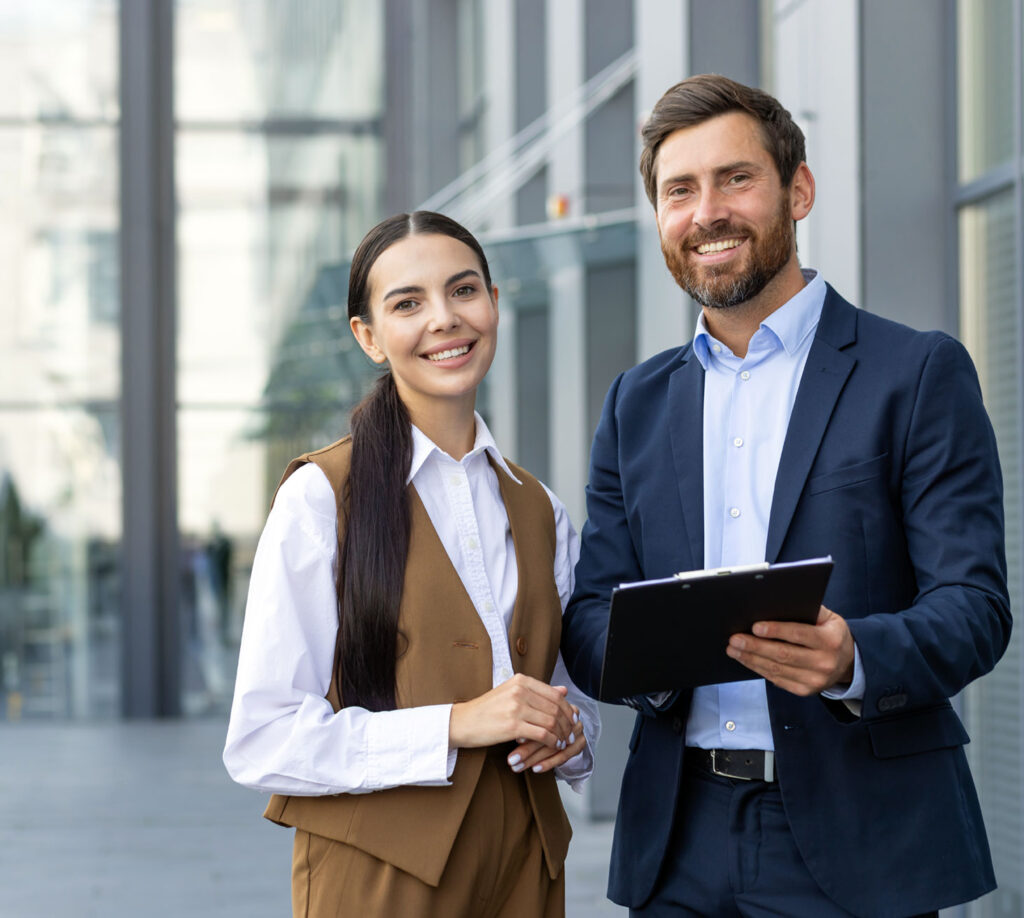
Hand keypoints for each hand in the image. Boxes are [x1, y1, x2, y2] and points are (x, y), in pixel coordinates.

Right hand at [449, 674, 576, 749]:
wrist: (462, 722)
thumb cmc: (487, 709)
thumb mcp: (512, 694)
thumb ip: (538, 692)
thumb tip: (564, 690)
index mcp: (520, 680)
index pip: (554, 694)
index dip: (567, 708)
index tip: (572, 719)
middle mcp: (519, 690)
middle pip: (555, 707)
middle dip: (567, 723)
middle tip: (571, 733)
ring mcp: (516, 707)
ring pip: (551, 721)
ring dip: (561, 734)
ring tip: (564, 742)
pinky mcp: (512, 726)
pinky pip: (542, 734)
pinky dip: (552, 741)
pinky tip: (554, 746)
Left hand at [506, 705, 585, 774]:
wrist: (561, 733)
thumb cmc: (540, 724)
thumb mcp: (531, 719)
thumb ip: (525, 722)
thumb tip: (516, 732)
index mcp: (558, 704)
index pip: (543, 718)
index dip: (529, 728)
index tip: (515, 740)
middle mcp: (568, 714)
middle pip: (548, 732)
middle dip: (527, 748)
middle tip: (512, 759)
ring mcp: (577, 729)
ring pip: (554, 746)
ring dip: (534, 758)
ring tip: (518, 765)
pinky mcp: (580, 744)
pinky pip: (563, 755)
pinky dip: (548, 763)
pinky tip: (535, 768)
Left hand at [726, 605, 854, 695]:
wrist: (848, 662)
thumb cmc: (830, 634)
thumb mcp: (828, 617)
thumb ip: (808, 609)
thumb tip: (776, 603)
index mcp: (830, 640)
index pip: (798, 634)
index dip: (775, 631)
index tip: (755, 627)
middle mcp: (824, 662)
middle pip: (783, 654)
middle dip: (755, 646)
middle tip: (735, 639)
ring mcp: (814, 680)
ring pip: (776, 669)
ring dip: (751, 659)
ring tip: (734, 649)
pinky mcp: (805, 690)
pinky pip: (776, 679)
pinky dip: (758, 669)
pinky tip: (746, 660)